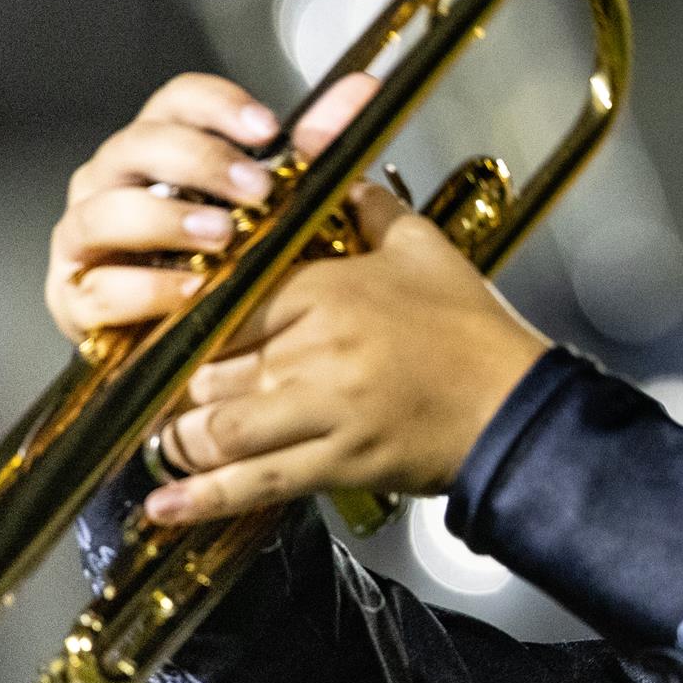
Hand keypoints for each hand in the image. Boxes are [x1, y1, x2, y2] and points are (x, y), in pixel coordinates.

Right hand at [46, 72, 375, 342]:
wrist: (208, 344)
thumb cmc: (239, 258)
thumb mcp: (284, 202)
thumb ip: (317, 144)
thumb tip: (365, 89)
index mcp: (162, 147)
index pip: (176, 100)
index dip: (218, 105)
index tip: (268, 128)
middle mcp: (114, 182)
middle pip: (139, 145)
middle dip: (200, 161)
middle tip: (258, 188)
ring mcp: (87, 238)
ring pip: (106, 212)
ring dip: (166, 221)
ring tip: (223, 236)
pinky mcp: (77, 297)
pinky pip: (102, 288)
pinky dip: (148, 289)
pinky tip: (193, 289)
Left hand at [142, 180, 551, 524]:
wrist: (519, 403)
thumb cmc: (475, 331)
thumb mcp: (426, 251)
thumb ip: (373, 210)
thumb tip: (343, 179)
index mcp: (328, 291)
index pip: (224, 304)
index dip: (190, 324)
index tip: (174, 334)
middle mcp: (315, 349)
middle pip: (206, 369)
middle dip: (179, 387)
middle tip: (164, 393)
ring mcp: (325, 410)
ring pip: (216, 429)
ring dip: (182, 441)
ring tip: (170, 443)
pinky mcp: (338, 462)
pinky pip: (254, 482)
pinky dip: (202, 497)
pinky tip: (163, 504)